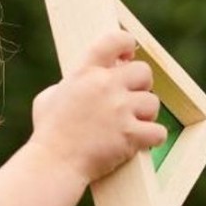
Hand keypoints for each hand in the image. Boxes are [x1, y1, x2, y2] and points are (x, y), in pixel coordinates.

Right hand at [30, 31, 165, 182]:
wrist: (53, 165)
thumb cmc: (48, 135)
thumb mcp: (48, 99)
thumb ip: (68, 85)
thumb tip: (77, 82)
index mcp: (84, 73)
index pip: (114, 40)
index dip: (126, 44)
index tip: (127, 57)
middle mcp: (104, 86)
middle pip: (144, 71)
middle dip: (140, 86)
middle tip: (129, 101)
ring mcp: (119, 110)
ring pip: (153, 103)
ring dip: (144, 115)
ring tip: (130, 125)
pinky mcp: (131, 135)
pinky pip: (158, 131)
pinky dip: (151, 138)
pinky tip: (141, 142)